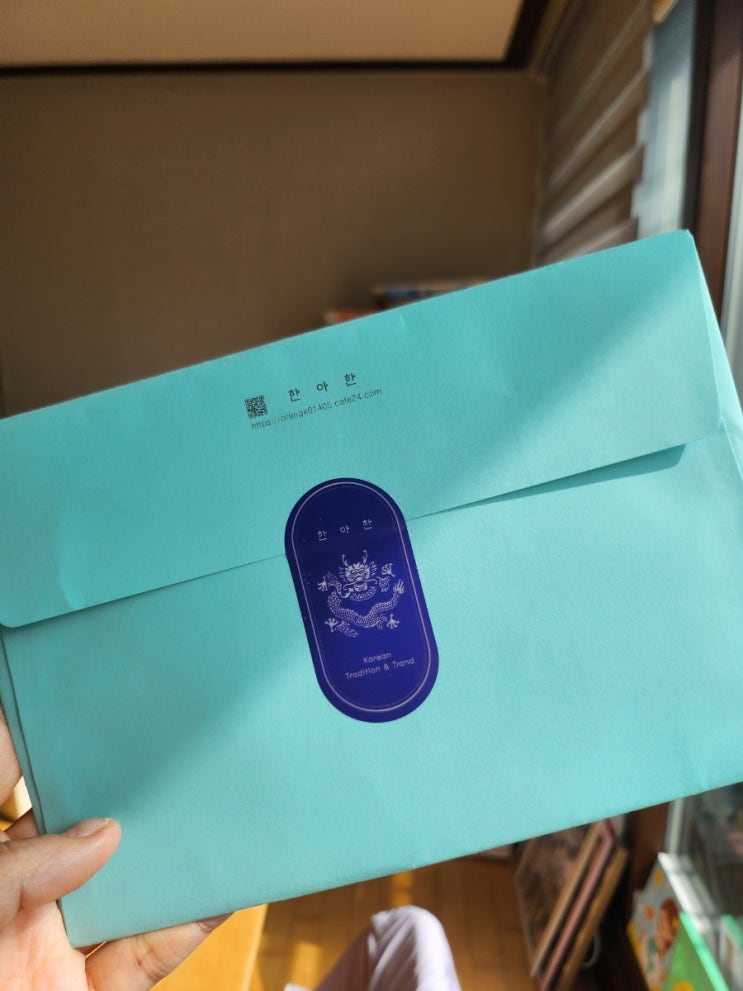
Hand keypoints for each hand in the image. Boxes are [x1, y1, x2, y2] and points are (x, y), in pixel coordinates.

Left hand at [0, 707, 227, 989]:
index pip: (4, 781)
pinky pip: (150, 950)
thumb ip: (15, 874)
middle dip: (118, 790)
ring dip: (169, 853)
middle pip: (75, 828)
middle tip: (163, 747)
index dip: (28, 736)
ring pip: (124, 887)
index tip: (74, 692)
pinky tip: (220, 885)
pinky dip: (190, 920)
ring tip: (210, 806)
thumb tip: (99, 834)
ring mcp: (56, 951)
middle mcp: (17, 904)